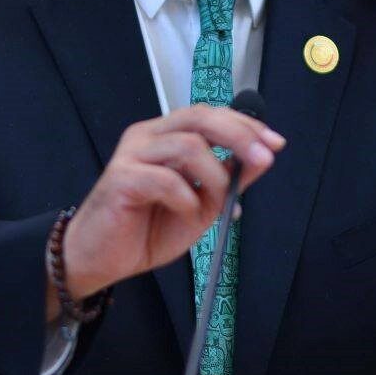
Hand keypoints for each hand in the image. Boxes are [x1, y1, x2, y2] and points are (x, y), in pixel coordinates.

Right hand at [58, 105, 284, 304]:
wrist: (100, 260)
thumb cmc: (146, 230)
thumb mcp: (201, 206)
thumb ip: (229, 180)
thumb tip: (263, 158)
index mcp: (165, 135)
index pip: (210, 115)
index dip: (245, 124)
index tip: (275, 142)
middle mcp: (148, 136)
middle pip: (200, 117)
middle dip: (239, 136)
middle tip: (263, 159)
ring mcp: (131, 154)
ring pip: (188, 145)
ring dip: (214, 177)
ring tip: (214, 204)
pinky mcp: (121, 178)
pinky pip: (166, 179)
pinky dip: (186, 198)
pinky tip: (185, 212)